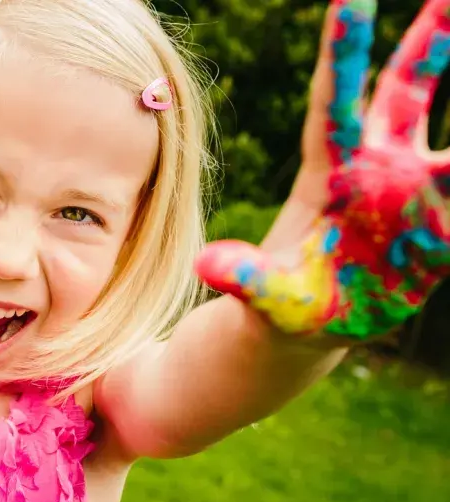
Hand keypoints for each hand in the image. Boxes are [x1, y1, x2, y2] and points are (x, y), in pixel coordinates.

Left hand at [196, 0, 449, 340]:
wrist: (311, 325)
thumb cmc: (282, 308)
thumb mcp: (263, 296)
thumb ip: (244, 277)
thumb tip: (207, 266)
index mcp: (328, 175)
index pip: (336, 101)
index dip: (344, 51)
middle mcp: (373, 169)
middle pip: (402, 93)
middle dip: (428, 43)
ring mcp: (409, 188)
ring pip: (442, 126)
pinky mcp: (439, 218)